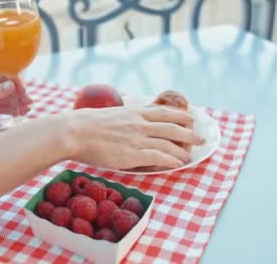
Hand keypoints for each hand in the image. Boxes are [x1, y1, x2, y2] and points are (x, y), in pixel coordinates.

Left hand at [0, 69, 31, 132]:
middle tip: (28, 101)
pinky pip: (4, 108)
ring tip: (27, 108)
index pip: (4, 75)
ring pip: (8, 99)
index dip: (16, 82)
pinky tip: (21, 112)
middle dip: (19, 94)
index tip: (23, 91)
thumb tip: (12, 86)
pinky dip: (12, 110)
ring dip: (18, 103)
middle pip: (9, 88)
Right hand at [66, 106, 204, 169]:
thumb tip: (131, 117)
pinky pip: (158, 157)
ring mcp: (137, 138)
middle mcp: (139, 123)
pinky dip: (171, 160)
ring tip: (189, 156)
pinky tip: (177, 164)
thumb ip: (125, 116)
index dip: (181, 116)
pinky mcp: (132, 154)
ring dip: (182, 151)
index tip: (192, 118)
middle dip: (190, 133)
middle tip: (201, 139)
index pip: (164, 112)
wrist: (75, 132)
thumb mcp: (111, 113)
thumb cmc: (86, 124)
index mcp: (134, 112)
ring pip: (168, 144)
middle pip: (172, 127)